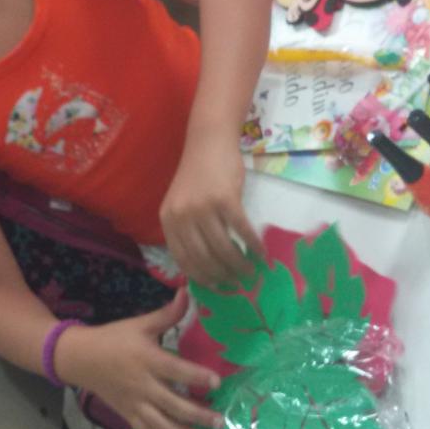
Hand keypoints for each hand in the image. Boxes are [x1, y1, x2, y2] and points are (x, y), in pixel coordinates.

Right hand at [58, 288, 222, 428]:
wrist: (79, 358)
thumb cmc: (114, 338)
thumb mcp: (140, 323)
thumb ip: (167, 313)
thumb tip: (188, 291)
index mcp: (147, 359)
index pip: (176, 370)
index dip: (197, 377)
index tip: (217, 383)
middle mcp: (143, 385)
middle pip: (173, 404)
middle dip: (198, 415)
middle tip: (219, 421)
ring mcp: (135, 404)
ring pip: (162, 424)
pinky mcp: (128, 415)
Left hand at [160, 134, 266, 285]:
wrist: (209, 141)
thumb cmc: (199, 174)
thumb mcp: (183, 203)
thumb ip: (188, 229)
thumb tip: (205, 264)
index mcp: (168, 219)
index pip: (183, 258)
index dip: (200, 277)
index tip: (215, 287)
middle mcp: (182, 215)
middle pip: (203, 257)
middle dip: (222, 276)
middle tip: (236, 283)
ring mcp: (203, 207)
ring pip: (223, 248)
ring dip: (239, 264)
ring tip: (250, 272)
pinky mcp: (225, 199)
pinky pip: (241, 230)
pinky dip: (253, 244)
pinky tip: (261, 253)